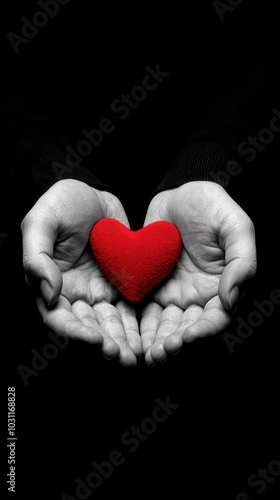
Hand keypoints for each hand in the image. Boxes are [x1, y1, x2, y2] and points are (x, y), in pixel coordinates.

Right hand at [21, 179, 141, 366]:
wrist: (93, 191)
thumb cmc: (61, 203)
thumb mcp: (41, 221)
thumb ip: (37, 257)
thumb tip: (49, 293)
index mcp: (51, 284)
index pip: (60, 318)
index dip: (76, 333)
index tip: (97, 340)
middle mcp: (74, 294)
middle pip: (89, 327)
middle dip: (106, 344)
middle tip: (124, 357)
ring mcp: (98, 291)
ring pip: (111, 323)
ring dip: (123, 340)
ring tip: (138, 355)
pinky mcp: (120, 284)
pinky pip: (128, 308)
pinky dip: (136, 324)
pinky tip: (148, 336)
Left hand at [140, 181, 256, 365]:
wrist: (180, 192)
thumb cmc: (213, 207)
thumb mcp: (236, 227)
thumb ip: (242, 263)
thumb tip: (230, 300)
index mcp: (222, 288)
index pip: (214, 319)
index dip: (201, 333)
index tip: (184, 338)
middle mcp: (198, 297)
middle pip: (186, 329)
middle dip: (173, 344)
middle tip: (157, 354)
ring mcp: (174, 294)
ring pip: (164, 325)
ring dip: (154, 341)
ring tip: (142, 353)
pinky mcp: (151, 287)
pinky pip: (144, 310)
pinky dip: (138, 325)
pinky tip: (129, 335)